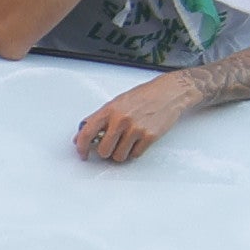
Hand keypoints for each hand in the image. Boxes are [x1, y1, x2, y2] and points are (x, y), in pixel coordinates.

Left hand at [73, 73, 202, 166]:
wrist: (169, 93)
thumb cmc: (143, 96)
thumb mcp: (116, 102)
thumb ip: (97, 118)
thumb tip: (80, 135)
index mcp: (109, 110)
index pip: (87, 133)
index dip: (81, 147)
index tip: (82, 153)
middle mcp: (121, 120)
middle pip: (103, 151)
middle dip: (106, 151)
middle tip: (111, 145)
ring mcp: (136, 129)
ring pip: (119, 156)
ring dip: (121, 153)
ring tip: (126, 142)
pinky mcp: (149, 136)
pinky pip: (135, 155)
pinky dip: (134, 151)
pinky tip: (137, 140)